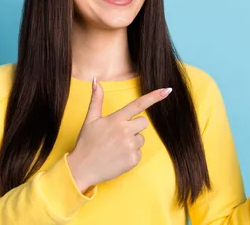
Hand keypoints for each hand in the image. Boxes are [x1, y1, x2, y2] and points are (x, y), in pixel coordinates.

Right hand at [67, 76, 172, 191]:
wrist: (82, 169)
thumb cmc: (86, 143)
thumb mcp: (90, 119)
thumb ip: (97, 99)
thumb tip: (96, 80)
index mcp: (116, 119)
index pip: (139, 104)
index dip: (155, 96)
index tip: (168, 90)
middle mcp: (125, 131)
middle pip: (143, 122)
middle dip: (134, 127)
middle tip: (118, 134)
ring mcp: (130, 146)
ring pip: (141, 138)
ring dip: (132, 141)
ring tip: (116, 147)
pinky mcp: (133, 159)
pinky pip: (139, 153)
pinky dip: (131, 155)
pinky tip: (118, 156)